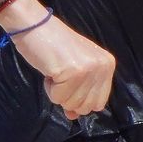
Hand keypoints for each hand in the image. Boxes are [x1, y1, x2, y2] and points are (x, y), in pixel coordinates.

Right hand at [1, 2, 115, 119]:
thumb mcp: (75, 68)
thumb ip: (81, 92)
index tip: (69, 84)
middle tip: (61, 75)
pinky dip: (49, 88)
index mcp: (107, 64)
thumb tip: (75, 116)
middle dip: (68, 97)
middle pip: (86, 107)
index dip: (80, 100)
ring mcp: (89, 69)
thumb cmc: (53, 45)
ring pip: (71, 104)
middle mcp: (103, 66)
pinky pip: (58, 98)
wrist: (35, 25)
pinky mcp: (73, 71)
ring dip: (57, 91)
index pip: (99, 103)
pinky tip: (51, 70)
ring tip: (56, 70)